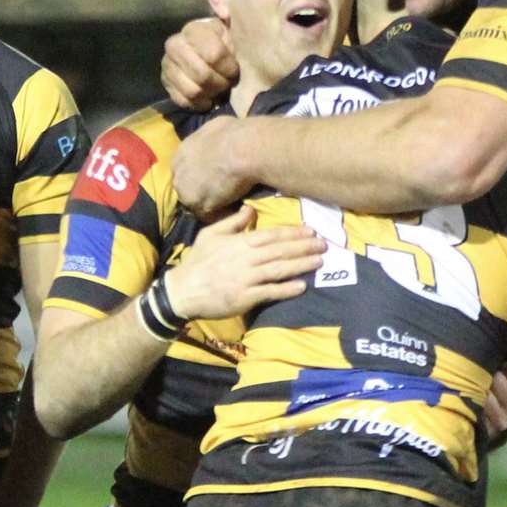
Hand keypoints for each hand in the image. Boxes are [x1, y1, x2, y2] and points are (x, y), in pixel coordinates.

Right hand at [162, 17, 237, 110]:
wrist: (206, 54)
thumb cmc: (224, 45)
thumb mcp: (232, 33)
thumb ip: (234, 28)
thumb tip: (228, 17)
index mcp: (194, 29)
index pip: (213, 54)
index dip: (229, 68)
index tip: (235, 70)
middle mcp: (175, 44)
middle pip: (202, 75)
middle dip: (220, 84)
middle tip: (227, 83)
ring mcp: (167, 64)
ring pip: (193, 91)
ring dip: (210, 95)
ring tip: (217, 91)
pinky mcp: (165, 82)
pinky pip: (183, 101)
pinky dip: (199, 104)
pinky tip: (207, 99)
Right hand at [163, 204, 324, 320]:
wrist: (182, 291)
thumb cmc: (198, 261)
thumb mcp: (211, 234)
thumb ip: (233, 222)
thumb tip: (251, 209)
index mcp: (239, 242)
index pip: (272, 236)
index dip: (293, 233)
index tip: (311, 231)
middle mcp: (246, 259)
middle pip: (280, 251)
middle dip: (304, 247)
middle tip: (324, 245)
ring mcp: (246, 279)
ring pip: (279, 269)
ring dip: (301, 265)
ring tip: (319, 262)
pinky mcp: (245, 297)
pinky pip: (269, 292)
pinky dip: (286, 289)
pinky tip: (301, 286)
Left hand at [171, 116, 256, 215]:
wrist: (242, 148)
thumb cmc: (233, 133)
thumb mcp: (214, 129)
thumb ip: (207, 142)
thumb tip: (214, 142)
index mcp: (180, 154)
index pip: (184, 171)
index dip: (198, 177)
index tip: (213, 179)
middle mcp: (178, 174)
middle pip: (186, 189)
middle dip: (201, 192)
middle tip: (221, 194)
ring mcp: (187, 192)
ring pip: (196, 204)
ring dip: (211, 205)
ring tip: (229, 204)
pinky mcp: (199, 205)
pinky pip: (209, 216)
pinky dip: (222, 215)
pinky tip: (235, 209)